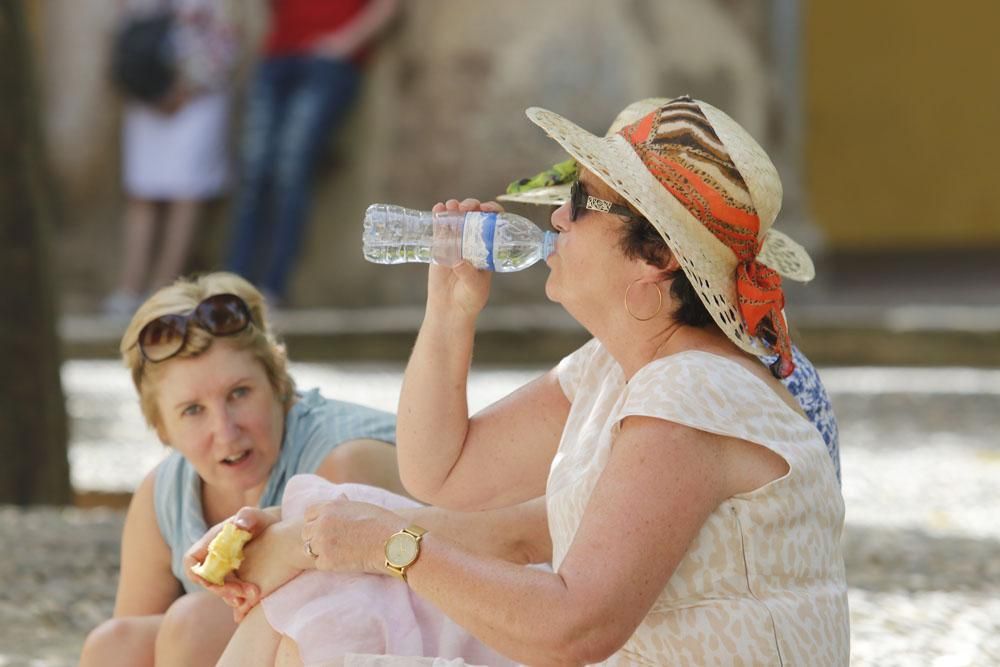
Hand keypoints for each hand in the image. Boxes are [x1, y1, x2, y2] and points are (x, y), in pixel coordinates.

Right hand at [184, 507, 275, 618]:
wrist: (275, 531)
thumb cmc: (260, 520)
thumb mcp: (255, 516)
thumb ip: (247, 516)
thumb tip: (238, 524)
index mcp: (212, 542)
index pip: (191, 561)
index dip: (196, 573)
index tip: (212, 582)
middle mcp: (214, 558)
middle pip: (208, 581)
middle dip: (223, 589)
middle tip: (244, 592)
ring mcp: (224, 570)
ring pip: (221, 589)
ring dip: (234, 595)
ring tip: (254, 595)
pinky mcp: (235, 579)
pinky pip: (232, 592)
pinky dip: (241, 597)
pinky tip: (255, 598)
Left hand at [301, 499, 406, 574]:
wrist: (393, 543)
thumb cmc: (382, 523)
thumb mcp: (361, 506)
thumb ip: (344, 505)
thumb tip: (340, 498)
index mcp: (329, 506)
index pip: (309, 514)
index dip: (317, 522)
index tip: (328, 528)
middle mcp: (322, 522)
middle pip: (306, 532)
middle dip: (316, 537)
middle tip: (335, 543)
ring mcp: (322, 542)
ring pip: (310, 549)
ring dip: (321, 551)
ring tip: (341, 552)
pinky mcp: (327, 561)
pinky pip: (319, 563)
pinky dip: (329, 564)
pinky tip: (345, 561)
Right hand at [426, 198, 500, 318]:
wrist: (450, 309)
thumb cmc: (469, 299)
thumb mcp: (475, 287)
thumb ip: (468, 274)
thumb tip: (459, 261)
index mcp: (488, 248)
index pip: (494, 223)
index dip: (492, 212)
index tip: (487, 209)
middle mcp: (474, 241)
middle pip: (475, 216)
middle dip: (472, 206)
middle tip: (468, 207)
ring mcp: (456, 242)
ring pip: (457, 218)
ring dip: (455, 207)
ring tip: (451, 206)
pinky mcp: (440, 246)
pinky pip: (440, 228)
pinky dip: (439, 216)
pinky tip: (438, 209)